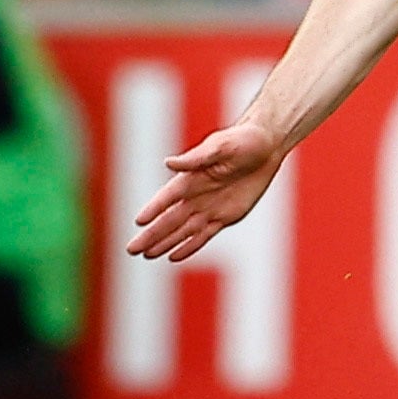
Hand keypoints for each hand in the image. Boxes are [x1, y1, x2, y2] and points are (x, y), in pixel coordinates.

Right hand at [126, 120, 286, 261]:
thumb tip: (169, 163)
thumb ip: (196, 158)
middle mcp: (195, 195)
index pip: (167, 197)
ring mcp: (209, 208)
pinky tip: (172, 257)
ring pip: (182, 231)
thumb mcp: (221, 147)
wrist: (266, 148)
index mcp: (190, 178)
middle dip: (151, 235)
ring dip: (164, 243)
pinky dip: (189, 246)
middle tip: (131, 250)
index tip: (138, 222)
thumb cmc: (242, 141)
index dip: (153, 209)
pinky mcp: (225, 217)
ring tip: (145, 255)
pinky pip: (204, 235)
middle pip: (169, 220)